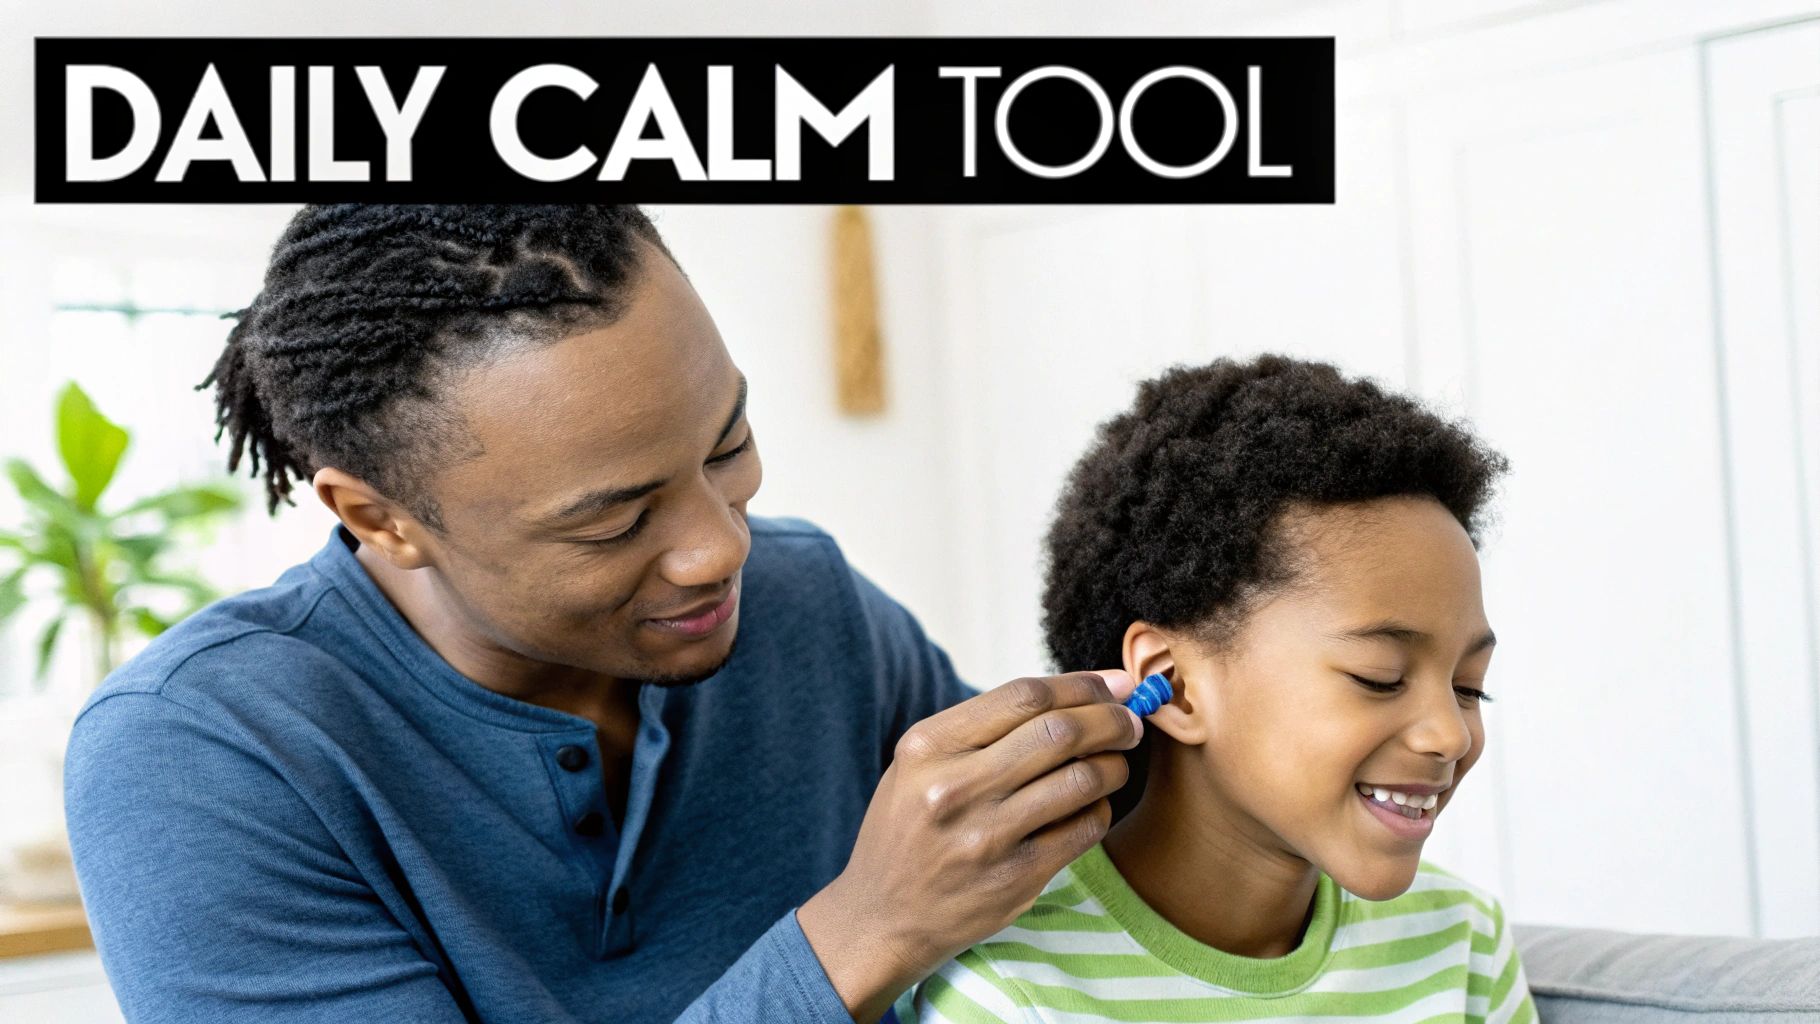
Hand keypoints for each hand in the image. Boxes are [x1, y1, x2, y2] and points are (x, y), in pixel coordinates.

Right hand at [796, 669, 1140, 1021]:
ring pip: (1082, 779)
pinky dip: (1101, 808)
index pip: (1024, 696)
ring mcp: (986, 837)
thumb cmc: (911, 827)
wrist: (882, 916)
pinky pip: (1085, 828)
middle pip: (1060, 732)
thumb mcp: (922, 763)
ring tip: (1115, 762)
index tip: (1115, 683)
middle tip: (1130, 721)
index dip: (1082, 685)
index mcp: (927, 746)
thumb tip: (1085, 690)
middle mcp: (953, 788)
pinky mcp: (1016, 879)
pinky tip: (1092, 805)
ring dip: (1114, 764)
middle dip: (1112, 720)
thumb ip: (986, 727)